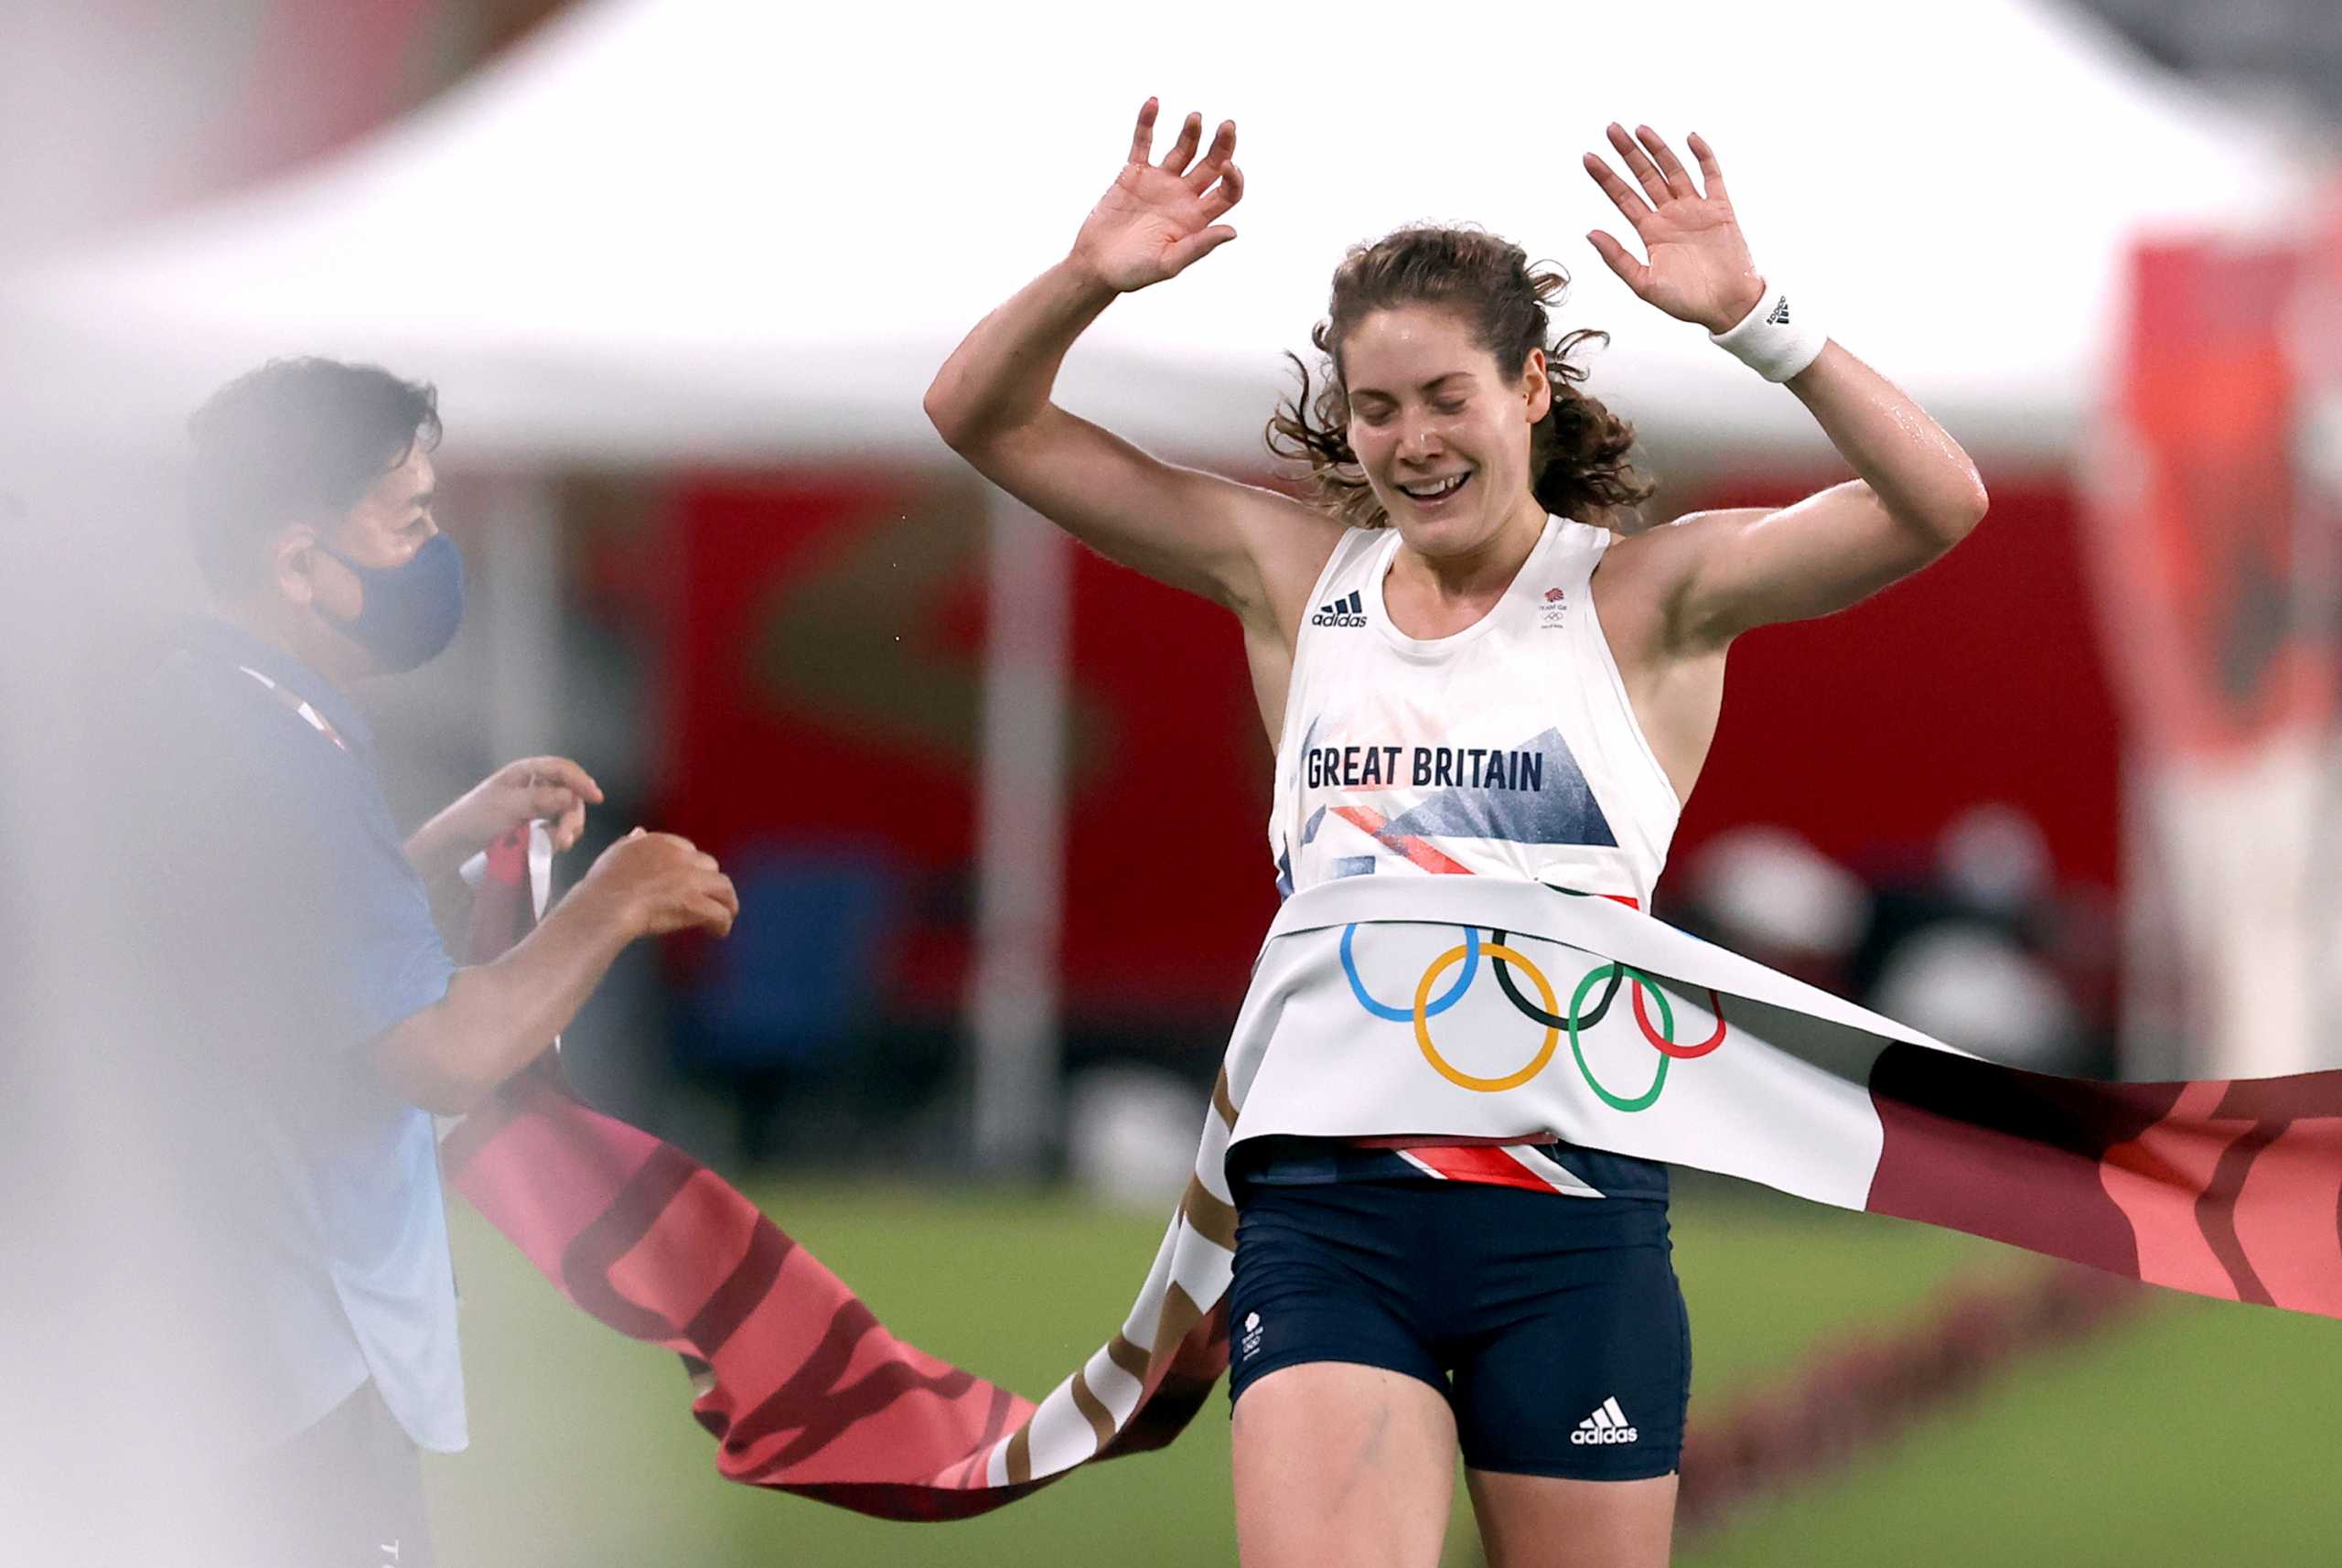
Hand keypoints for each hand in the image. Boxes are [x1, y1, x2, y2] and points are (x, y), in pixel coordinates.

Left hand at [438, 756, 603, 855]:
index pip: (562, 769)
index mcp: (526, 772)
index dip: (581, 781)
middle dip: (572, 815)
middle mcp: (534, 787)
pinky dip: (558, 838)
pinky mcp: (535, 828)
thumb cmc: (475, 818)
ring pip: (567, 814)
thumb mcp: (507, 805)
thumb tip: (571, 796)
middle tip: (566, 838)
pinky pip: (557, 829)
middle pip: (569, 794)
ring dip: (567, 829)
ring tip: (557, 845)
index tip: (597, 798)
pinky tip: (551, 847)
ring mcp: (536, 808)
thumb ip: (540, 799)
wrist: (454, 846)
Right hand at [574, 828, 737, 939]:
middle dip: (709, 882)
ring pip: (724, 887)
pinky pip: (720, 913)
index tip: (687, 879)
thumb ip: (631, 843)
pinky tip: (718, 932)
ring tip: (725, 914)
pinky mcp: (696, 904)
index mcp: (661, 843)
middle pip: (709, 866)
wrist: (606, 905)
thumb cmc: (604, 883)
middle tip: (706, 897)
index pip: (688, 849)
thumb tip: (640, 832)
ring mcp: (691, 881)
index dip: (690, 866)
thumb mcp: (615, 853)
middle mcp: (681, 858)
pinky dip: (722, 923)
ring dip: (726, 901)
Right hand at [1069, 99, 1244, 293]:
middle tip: (1228, 125)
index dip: (1234, 179)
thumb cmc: (1133, 272)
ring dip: (1191, 132)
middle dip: (1222, 145)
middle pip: (1211, 165)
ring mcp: (1159, 182)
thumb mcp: (1168, 263)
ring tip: (1196, 118)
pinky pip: (1143, 142)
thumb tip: (1232, 231)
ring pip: (1182, 150)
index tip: (1229, 167)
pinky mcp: (1134, 173)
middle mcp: (1183, 196)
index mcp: (1196, 219)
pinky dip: (1147, 123)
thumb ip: (1199, 246)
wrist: (1096, 265)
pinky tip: (1153, 103)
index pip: (1226, 193)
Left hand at [1582, 124, 1765, 333]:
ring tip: (1640, 129)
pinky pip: (1712, 176)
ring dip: (1658, 149)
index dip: (1606, 177)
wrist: (1727, 308)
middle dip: (1628, 153)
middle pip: (1645, 176)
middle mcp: (1670, 216)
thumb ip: (1617, 258)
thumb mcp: (1644, 284)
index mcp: (1650, 232)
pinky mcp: (1720, 209)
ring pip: (1673, 170)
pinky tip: (1690, 137)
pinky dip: (1703, 156)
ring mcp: (1695, 209)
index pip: (1623, 197)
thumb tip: (1591, 233)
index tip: (1588, 157)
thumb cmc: (1686, 302)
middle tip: (1611, 129)